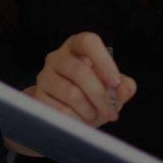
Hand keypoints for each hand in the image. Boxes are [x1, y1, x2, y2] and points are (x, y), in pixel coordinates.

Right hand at [6, 32, 136, 156]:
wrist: (65, 113)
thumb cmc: (92, 95)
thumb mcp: (111, 89)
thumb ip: (123, 86)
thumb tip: (125, 88)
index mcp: (77, 47)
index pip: (88, 41)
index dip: (103, 61)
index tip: (115, 82)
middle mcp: (57, 57)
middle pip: (79, 71)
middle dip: (99, 95)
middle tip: (110, 111)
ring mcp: (44, 76)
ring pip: (71, 93)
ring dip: (89, 110)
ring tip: (95, 115)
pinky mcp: (38, 97)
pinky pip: (61, 110)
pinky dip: (77, 120)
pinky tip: (81, 121)